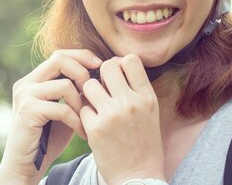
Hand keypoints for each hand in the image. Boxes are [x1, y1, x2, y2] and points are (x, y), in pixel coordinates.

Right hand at [0, 49, 101, 184]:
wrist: (26, 165)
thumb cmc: (47, 138)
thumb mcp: (63, 109)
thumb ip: (74, 92)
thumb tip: (99, 75)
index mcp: (34, 79)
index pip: (60, 55)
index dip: (82, 56)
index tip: (100, 66)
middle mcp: (26, 83)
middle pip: (60, 59)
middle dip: (83, 73)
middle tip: (95, 92)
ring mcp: (25, 95)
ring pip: (64, 84)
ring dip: (82, 103)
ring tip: (89, 119)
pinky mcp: (28, 110)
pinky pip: (62, 108)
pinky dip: (77, 121)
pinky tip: (82, 132)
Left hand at [80, 54, 164, 184]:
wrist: (138, 177)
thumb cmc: (144, 143)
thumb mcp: (150, 112)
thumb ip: (136, 88)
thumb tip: (116, 63)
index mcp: (147, 97)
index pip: (130, 60)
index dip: (119, 63)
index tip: (116, 75)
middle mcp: (130, 103)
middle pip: (107, 66)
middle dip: (101, 75)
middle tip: (103, 89)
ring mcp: (112, 115)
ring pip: (89, 85)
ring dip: (89, 94)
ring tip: (96, 106)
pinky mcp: (95, 128)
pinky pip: (81, 108)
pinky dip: (84, 114)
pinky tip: (92, 124)